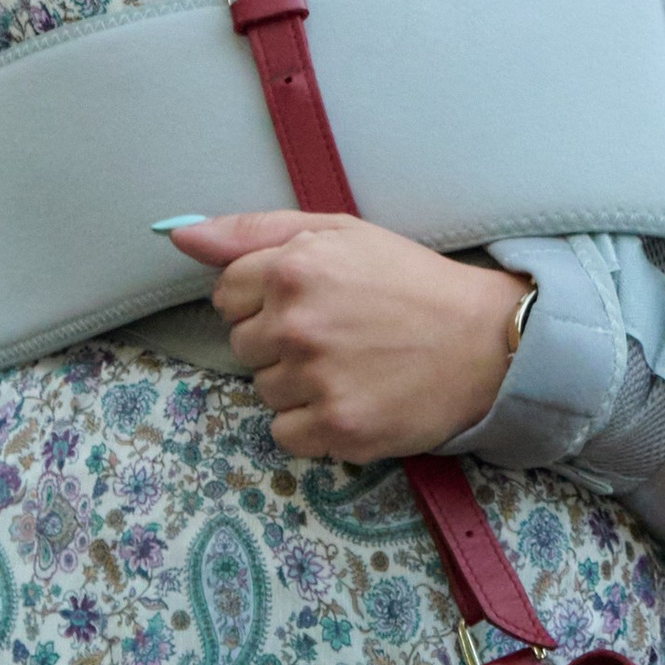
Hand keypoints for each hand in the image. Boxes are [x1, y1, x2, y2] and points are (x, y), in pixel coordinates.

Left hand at [162, 211, 527, 461]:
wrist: (485, 342)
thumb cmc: (410, 282)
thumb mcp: (337, 232)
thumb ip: (252, 231)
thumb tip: (179, 233)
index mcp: (293, 267)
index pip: (227, 295)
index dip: (265, 298)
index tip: (309, 301)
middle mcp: (297, 323)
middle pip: (242, 346)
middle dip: (279, 341)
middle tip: (338, 332)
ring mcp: (316, 379)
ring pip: (263, 391)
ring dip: (297, 383)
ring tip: (351, 364)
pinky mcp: (336, 428)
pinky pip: (285, 433)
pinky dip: (312, 424)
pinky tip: (352, 397)